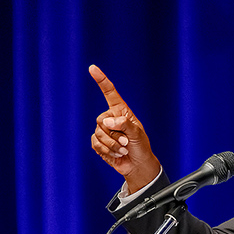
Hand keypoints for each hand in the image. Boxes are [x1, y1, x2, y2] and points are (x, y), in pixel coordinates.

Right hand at [89, 65, 160, 191]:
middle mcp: (110, 118)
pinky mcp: (98, 143)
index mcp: (121, 111)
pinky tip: (117, 154)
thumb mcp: (137, 134)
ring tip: (123, 149)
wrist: (137, 164)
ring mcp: (103, 131)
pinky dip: (107, 151)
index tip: (92, 68)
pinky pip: (96, 144)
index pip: (109, 93)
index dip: (101, 80)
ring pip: (98, 134)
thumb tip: (106, 122)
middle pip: (100, 120)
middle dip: (114, 134)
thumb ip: (124, 124)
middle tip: (126, 142)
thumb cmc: (141, 146)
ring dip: (112, 145)